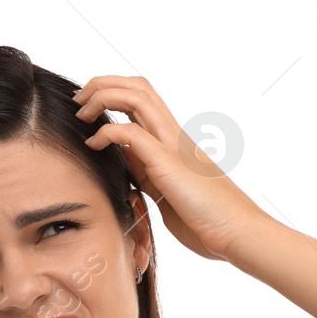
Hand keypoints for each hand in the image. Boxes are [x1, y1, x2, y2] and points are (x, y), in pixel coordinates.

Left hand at [73, 75, 262, 262]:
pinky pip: (130, 133)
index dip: (112, 92)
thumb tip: (125, 159)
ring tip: (82, 114)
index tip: (87, 106)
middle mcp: (173, 136)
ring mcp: (172, 146)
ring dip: (102, 96)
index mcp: (173, 142)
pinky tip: (93, 144)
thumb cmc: (207, 221)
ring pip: (136, 96)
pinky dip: (106, 132)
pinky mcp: (167, 163)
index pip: (142, 99)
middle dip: (102, 83)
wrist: (238, 234)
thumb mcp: (166, 191)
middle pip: (138, 86)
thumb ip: (147, 172)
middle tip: (78, 100)